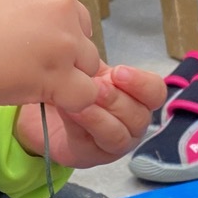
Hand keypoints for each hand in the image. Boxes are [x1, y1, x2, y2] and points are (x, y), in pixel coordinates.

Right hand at [0, 0, 101, 112]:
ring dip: (67, 75)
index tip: (27, 39)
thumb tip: (31, 25)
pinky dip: (70, 100)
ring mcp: (64, 39)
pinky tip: (46, 98)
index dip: (53, 29)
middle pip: (83, 33)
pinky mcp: (59, 75)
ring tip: (33, 81)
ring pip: (88, 64)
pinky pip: (85, 93)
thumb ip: (23, 2)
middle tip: (30, 62)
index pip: (70, 7)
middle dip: (64, 50)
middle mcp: (62, 2)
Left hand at [15, 63, 164, 167]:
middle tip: (96, 85)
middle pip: (140, 115)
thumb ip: (92, 60)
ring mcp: (116, 142)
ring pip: (120, 133)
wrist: (42, 111)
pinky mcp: (94, 155)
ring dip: (101, 115)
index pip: (155, 92)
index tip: (118, 71)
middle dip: (117, 99)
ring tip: (82, 100)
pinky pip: (96, 143)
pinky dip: (86, 126)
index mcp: (137, 97)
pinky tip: (71, 111)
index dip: (141, 83)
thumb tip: (87, 41)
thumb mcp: (83, 69)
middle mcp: (132, 122)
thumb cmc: (70, 87)